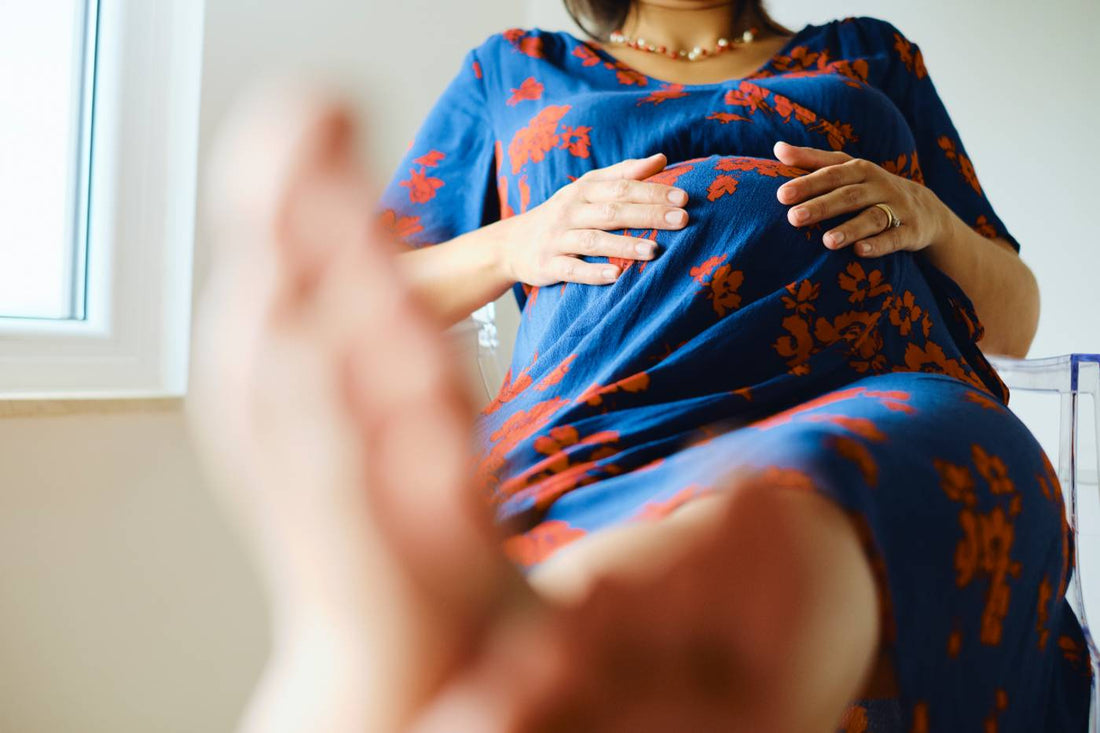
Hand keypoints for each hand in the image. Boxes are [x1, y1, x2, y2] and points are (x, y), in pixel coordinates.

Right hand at [498, 153, 688, 286]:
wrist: (512, 243)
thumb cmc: (563, 214)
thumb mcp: (587, 188)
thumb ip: (623, 173)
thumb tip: (661, 159)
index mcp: (584, 190)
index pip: (622, 186)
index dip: (653, 191)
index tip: (683, 197)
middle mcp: (571, 210)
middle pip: (613, 210)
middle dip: (648, 214)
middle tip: (682, 220)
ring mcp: (558, 238)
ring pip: (594, 239)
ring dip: (624, 244)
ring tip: (654, 250)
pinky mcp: (548, 265)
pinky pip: (572, 269)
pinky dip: (593, 272)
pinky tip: (616, 275)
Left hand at [772, 141, 949, 257]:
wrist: (926, 209)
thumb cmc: (871, 188)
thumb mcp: (848, 171)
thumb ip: (813, 160)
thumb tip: (778, 149)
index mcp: (860, 170)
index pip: (831, 174)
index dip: (807, 183)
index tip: (781, 195)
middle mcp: (879, 186)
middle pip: (848, 195)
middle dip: (821, 206)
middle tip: (794, 218)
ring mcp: (897, 208)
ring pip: (872, 217)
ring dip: (850, 229)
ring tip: (827, 241)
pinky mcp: (910, 231)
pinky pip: (894, 238)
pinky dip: (878, 245)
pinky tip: (859, 252)